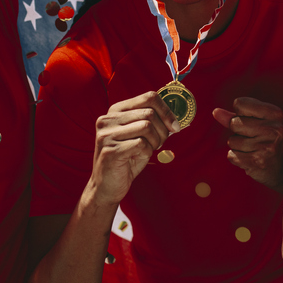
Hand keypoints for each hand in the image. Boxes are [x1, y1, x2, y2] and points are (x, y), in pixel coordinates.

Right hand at [86, 92, 178, 208]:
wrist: (107, 186)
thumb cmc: (127, 159)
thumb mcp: (140, 135)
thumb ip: (152, 122)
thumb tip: (177, 117)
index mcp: (116, 110)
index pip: (149, 97)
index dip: (167, 110)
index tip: (175, 126)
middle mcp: (108, 119)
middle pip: (149, 113)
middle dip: (163, 130)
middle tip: (160, 143)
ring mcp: (106, 134)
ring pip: (146, 126)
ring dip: (155, 141)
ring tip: (148, 150)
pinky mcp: (110, 150)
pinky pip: (141, 144)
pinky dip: (147, 152)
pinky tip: (138, 158)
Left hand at [212, 98, 282, 191]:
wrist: (282, 170)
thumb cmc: (267, 141)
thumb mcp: (257, 122)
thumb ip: (235, 116)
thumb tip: (215, 112)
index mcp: (274, 113)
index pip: (240, 103)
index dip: (239, 113)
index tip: (251, 121)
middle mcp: (273, 128)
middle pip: (234, 123)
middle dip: (237, 131)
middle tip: (253, 138)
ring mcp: (266, 145)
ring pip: (232, 140)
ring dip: (237, 146)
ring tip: (252, 149)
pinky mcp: (257, 161)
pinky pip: (232, 155)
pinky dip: (237, 158)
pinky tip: (250, 158)